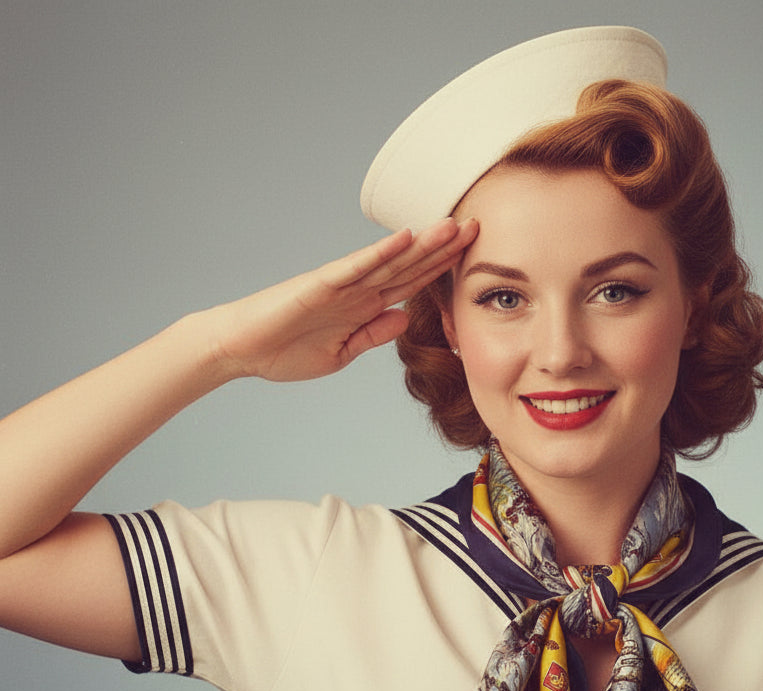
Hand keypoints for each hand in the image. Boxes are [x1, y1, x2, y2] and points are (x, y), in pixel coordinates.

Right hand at [199, 217, 477, 381]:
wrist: (241, 349)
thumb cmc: (285, 350)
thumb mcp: (343, 352)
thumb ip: (373, 334)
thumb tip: (404, 317)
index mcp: (365, 306)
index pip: (413, 284)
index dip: (443, 270)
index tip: (476, 258)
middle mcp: (358, 290)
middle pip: (410, 266)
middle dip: (444, 249)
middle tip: (479, 227)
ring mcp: (341, 285)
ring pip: (390, 260)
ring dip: (422, 244)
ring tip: (452, 225)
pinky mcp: (320, 285)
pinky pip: (356, 266)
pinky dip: (381, 253)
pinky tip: (405, 238)